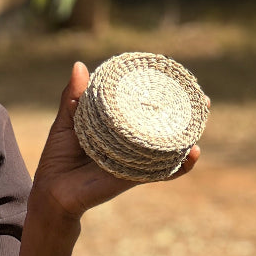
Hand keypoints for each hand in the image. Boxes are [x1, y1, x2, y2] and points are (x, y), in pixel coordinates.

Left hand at [29, 62, 200, 223]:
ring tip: (201, 118)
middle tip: (201, 99)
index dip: (162, 94)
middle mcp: (131, 142)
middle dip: (186, 112)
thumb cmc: (59, 157)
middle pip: (164, 125)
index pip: (144, 107)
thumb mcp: (67, 122)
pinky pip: (163, 172)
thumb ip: (74, 97)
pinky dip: (180, 165)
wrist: (53, 191)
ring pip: (169, 146)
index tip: (177, 78)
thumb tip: (80, 65)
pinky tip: (192, 153)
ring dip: (189, 133)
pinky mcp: (135, 176)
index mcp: (118, 127)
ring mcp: (136, 159)